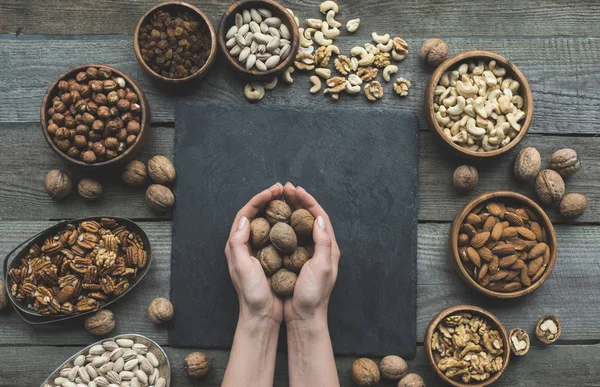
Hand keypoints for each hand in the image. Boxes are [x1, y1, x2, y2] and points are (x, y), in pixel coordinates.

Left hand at [225, 183, 283, 324]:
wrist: (262, 316)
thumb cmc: (252, 294)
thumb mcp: (242, 268)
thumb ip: (238, 243)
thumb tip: (244, 218)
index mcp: (236, 245)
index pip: (246, 213)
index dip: (259, 199)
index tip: (273, 190)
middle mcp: (246, 244)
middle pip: (256, 214)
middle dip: (269, 199)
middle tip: (283, 188)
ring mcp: (259, 250)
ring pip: (267, 221)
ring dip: (277, 208)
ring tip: (290, 198)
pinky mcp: (270, 257)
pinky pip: (277, 233)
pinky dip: (285, 223)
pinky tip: (296, 219)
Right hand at [282, 183, 339, 323]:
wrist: (304, 318)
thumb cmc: (313, 295)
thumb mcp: (322, 268)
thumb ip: (323, 243)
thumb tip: (319, 218)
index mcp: (328, 247)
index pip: (319, 216)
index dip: (307, 200)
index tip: (294, 189)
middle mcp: (318, 248)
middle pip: (309, 216)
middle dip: (297, 200)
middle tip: (284, 188)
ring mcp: (306, 254)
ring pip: (298, 224)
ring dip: (289, 209)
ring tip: (278, 199)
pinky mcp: (295, 260)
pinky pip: (288, 236)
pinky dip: (281, 225)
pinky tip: (271, 221)